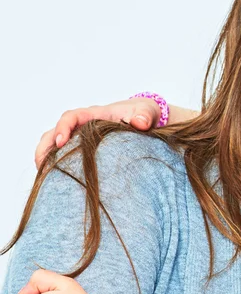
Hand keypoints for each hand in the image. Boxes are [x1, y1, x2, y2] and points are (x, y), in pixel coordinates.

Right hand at [35, 98, 162, 168]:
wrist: (144, 119)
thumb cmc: (143, 113)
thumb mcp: (147, 112)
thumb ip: (144, 116)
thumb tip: (141, 123)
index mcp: (94, 115)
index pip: (72, 117)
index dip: (63, 128)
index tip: (61, 142)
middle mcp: (83, 126)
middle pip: (55, 132)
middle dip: (45, 146)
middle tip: (40, 164)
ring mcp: (81, 138)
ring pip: (55, 144)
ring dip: (46, 157)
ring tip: (44, 176)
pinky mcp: (84, 150)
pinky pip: (65, 156)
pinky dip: (58, 165)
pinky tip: (58, 181)